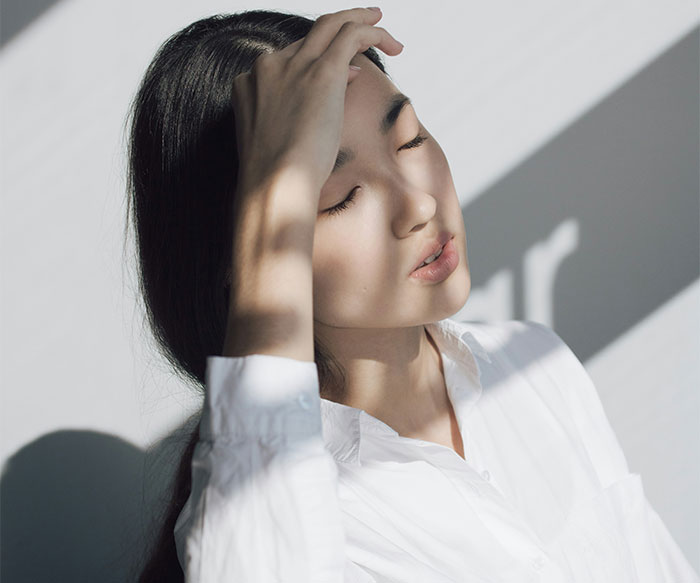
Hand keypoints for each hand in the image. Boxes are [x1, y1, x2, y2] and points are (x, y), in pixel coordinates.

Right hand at [230, 7, 403, 197]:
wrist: (274, 185)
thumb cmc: (277, 179)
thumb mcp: (278, 143)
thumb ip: (294, 116)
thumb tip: (329, 96)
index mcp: (250, 85)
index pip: (289, 60)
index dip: (318, 62)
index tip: (345, 74)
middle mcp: (268, 68)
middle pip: (309, 36)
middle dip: (338, 27)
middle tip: (365, 23)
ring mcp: (293, 66)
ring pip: (331, 24)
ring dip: (359, 20)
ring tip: (380, 22)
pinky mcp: (321, 72)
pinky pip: (351, 34)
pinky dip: (373, 32)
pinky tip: (392, 43)